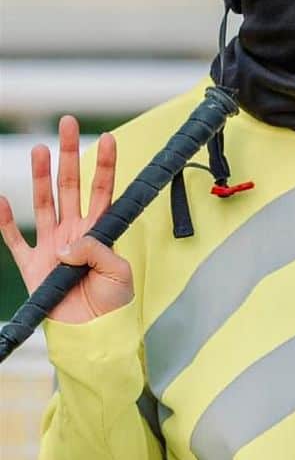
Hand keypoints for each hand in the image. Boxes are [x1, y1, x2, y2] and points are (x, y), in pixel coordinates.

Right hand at [0, 115, 133, 323]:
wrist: (90, 335)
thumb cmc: (111, 305)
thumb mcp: (118, 274)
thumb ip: (98, 251)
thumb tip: (69, 243)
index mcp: (99, 231)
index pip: (102, 190)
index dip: (104, 165)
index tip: (108, 138)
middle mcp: (74, 231)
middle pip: (70, 185)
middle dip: (68, 154)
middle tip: (66, 124)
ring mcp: (51, 245)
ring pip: (44, 203)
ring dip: (41, 176)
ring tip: (40, 150)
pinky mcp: (32, 265)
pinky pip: (13, 240)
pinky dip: (3, 220)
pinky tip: (0, 199)